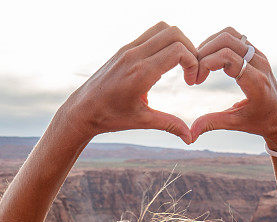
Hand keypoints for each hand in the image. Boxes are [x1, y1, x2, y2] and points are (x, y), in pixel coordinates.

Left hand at [61, 22, 198, 143]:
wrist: (83, 110)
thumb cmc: (110, 117)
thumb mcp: (142, 121)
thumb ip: (169, 125)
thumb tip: (190, 138)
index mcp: (141, 73)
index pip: (178, 51)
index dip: (193, 63)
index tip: (191, 81)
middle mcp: (134, 55)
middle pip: (173, 33)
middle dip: (190, 49)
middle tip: (190, 70)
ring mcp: (128, 49)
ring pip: (162, 28)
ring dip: (177, 42)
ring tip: (180, 64)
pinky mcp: (124, 49)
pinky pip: (150, 35)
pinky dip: (164, 43)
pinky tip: (163, 65)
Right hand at [190, 27, 276, 150]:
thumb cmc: (260, 122)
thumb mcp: (236, 124)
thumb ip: (212, 123)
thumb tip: (190, 135)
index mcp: (256, 82)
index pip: (227, 57)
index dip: (206, 63)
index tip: (196, 81)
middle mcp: (259, 64)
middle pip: (227, 40)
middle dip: (205, 52)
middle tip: (194, 70)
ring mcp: (259, 55)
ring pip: (231, 34)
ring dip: (210, 44)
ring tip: (199, 62)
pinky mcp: (256, 53)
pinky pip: (235, 37)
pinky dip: (218, 43)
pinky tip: (209, 59)